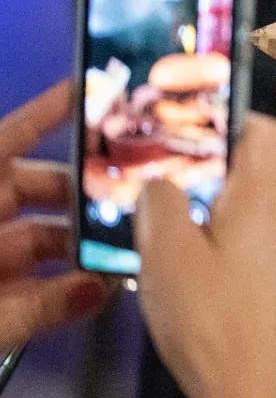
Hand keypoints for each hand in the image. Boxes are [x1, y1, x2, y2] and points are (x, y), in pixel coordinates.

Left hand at [0, 83, 110, 345]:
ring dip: (81, 248)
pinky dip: (60, 291)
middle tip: (142, 198)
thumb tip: (101, 291)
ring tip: (133, 251)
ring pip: (38, 242)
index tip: (95, 89)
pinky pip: (29, 290)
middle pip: (37, 191)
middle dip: (85, 194)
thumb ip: (30, 308)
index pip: (11, 139)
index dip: (49, 113)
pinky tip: (97, 293)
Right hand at [137, 115, 275, 397]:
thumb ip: (162, 203)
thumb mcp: (166, 251)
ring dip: (217, 206)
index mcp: (268, 196)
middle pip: (261, 168)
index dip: (234, 118)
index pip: (270, 131)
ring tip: (170, 223)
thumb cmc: (211, 315)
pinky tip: (191, 263)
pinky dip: (226, 238)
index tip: (191, 127)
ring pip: (257, 206)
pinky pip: (257, 240)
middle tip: (168, 178)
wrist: (250, 390)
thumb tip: (163, 181)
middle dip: (215, 166)